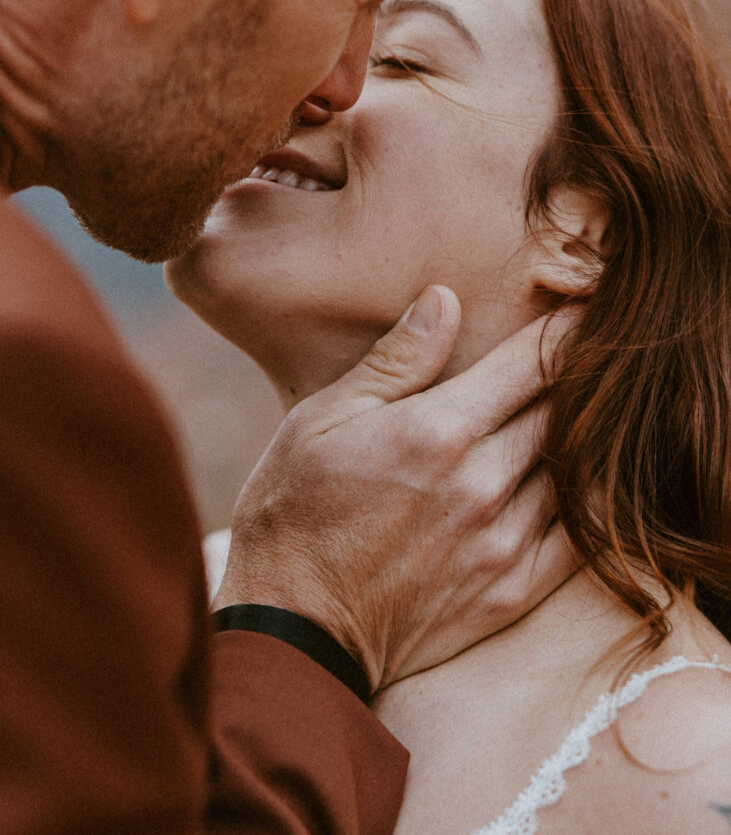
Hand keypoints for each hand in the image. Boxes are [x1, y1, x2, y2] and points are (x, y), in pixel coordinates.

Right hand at [212, 286, 578, 690]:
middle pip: (561, 412)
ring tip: (581, 413)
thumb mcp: (323, 419)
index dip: (564, 331)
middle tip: (586, 358)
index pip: (529, 364)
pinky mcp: (510, 592)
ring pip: (574, 470)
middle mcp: (482, 484)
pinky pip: (578, 537)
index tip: (582, 312)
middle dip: (577, 379)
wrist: (292, 629)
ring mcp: (502, 542)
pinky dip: (587, 501)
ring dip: (582, 437)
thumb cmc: (294, 511)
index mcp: (437, 431)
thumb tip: (445, 299)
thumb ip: (394, 361)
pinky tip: (578, 481)